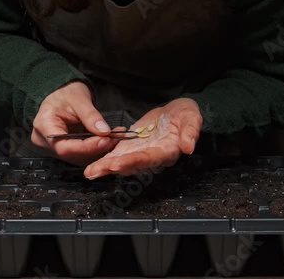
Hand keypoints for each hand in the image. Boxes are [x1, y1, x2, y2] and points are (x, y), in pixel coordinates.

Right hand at [31, 81, 118, 165]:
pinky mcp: (67, 148)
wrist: (62, 93)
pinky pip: (82, 153)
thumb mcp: (78, 99)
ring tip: (115, 137)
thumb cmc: (65, 93)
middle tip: (115, 137)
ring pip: (79, 156)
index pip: (64, 147)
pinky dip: (96, 148)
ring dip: (99, 149)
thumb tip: (104, 131)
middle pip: (72, 154)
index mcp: (44, 127)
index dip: (86, 147)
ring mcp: (55, 147)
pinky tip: (108, 140)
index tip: (105, 139)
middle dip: (96, 147)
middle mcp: (46, 141)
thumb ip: (90, 116)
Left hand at [84, 98, 202, 178]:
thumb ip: (191, 132)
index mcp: (167, 150)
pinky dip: (105, 160)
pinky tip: (93, 165)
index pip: (150, 158)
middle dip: (113, 168)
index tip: (117, 164)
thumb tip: (188, 147)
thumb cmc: (187, 115)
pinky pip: (118, 155)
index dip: (134, 161)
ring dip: (106, 167)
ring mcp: (141, 152)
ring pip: (122, 162)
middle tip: (96, 171)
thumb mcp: (193, 118)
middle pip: (132, 164)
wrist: (179, 112)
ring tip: (90, 171)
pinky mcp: (133, 147)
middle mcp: (153, 156)